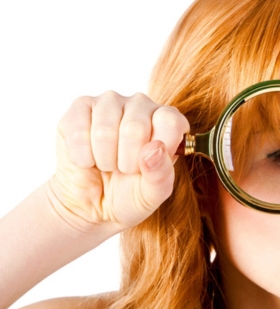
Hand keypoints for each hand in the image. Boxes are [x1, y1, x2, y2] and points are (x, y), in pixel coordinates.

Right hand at [49, 91, 188, 234]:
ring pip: (105, 131)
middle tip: (125, 169)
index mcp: (167, 120)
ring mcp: (110, 102)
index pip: (170, 122)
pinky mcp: (80, 107)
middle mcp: (142, 104)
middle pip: (135, 128)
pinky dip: (83, 157)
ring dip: (104, 159)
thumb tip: (155, 148)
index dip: (158, 150)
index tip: (149, 166)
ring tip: (107, 164)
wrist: (91, 205)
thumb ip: (161, 174)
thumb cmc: (129, 194)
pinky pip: (79, 132)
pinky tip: (88, 160)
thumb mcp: (153, 193)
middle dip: (127, 161)